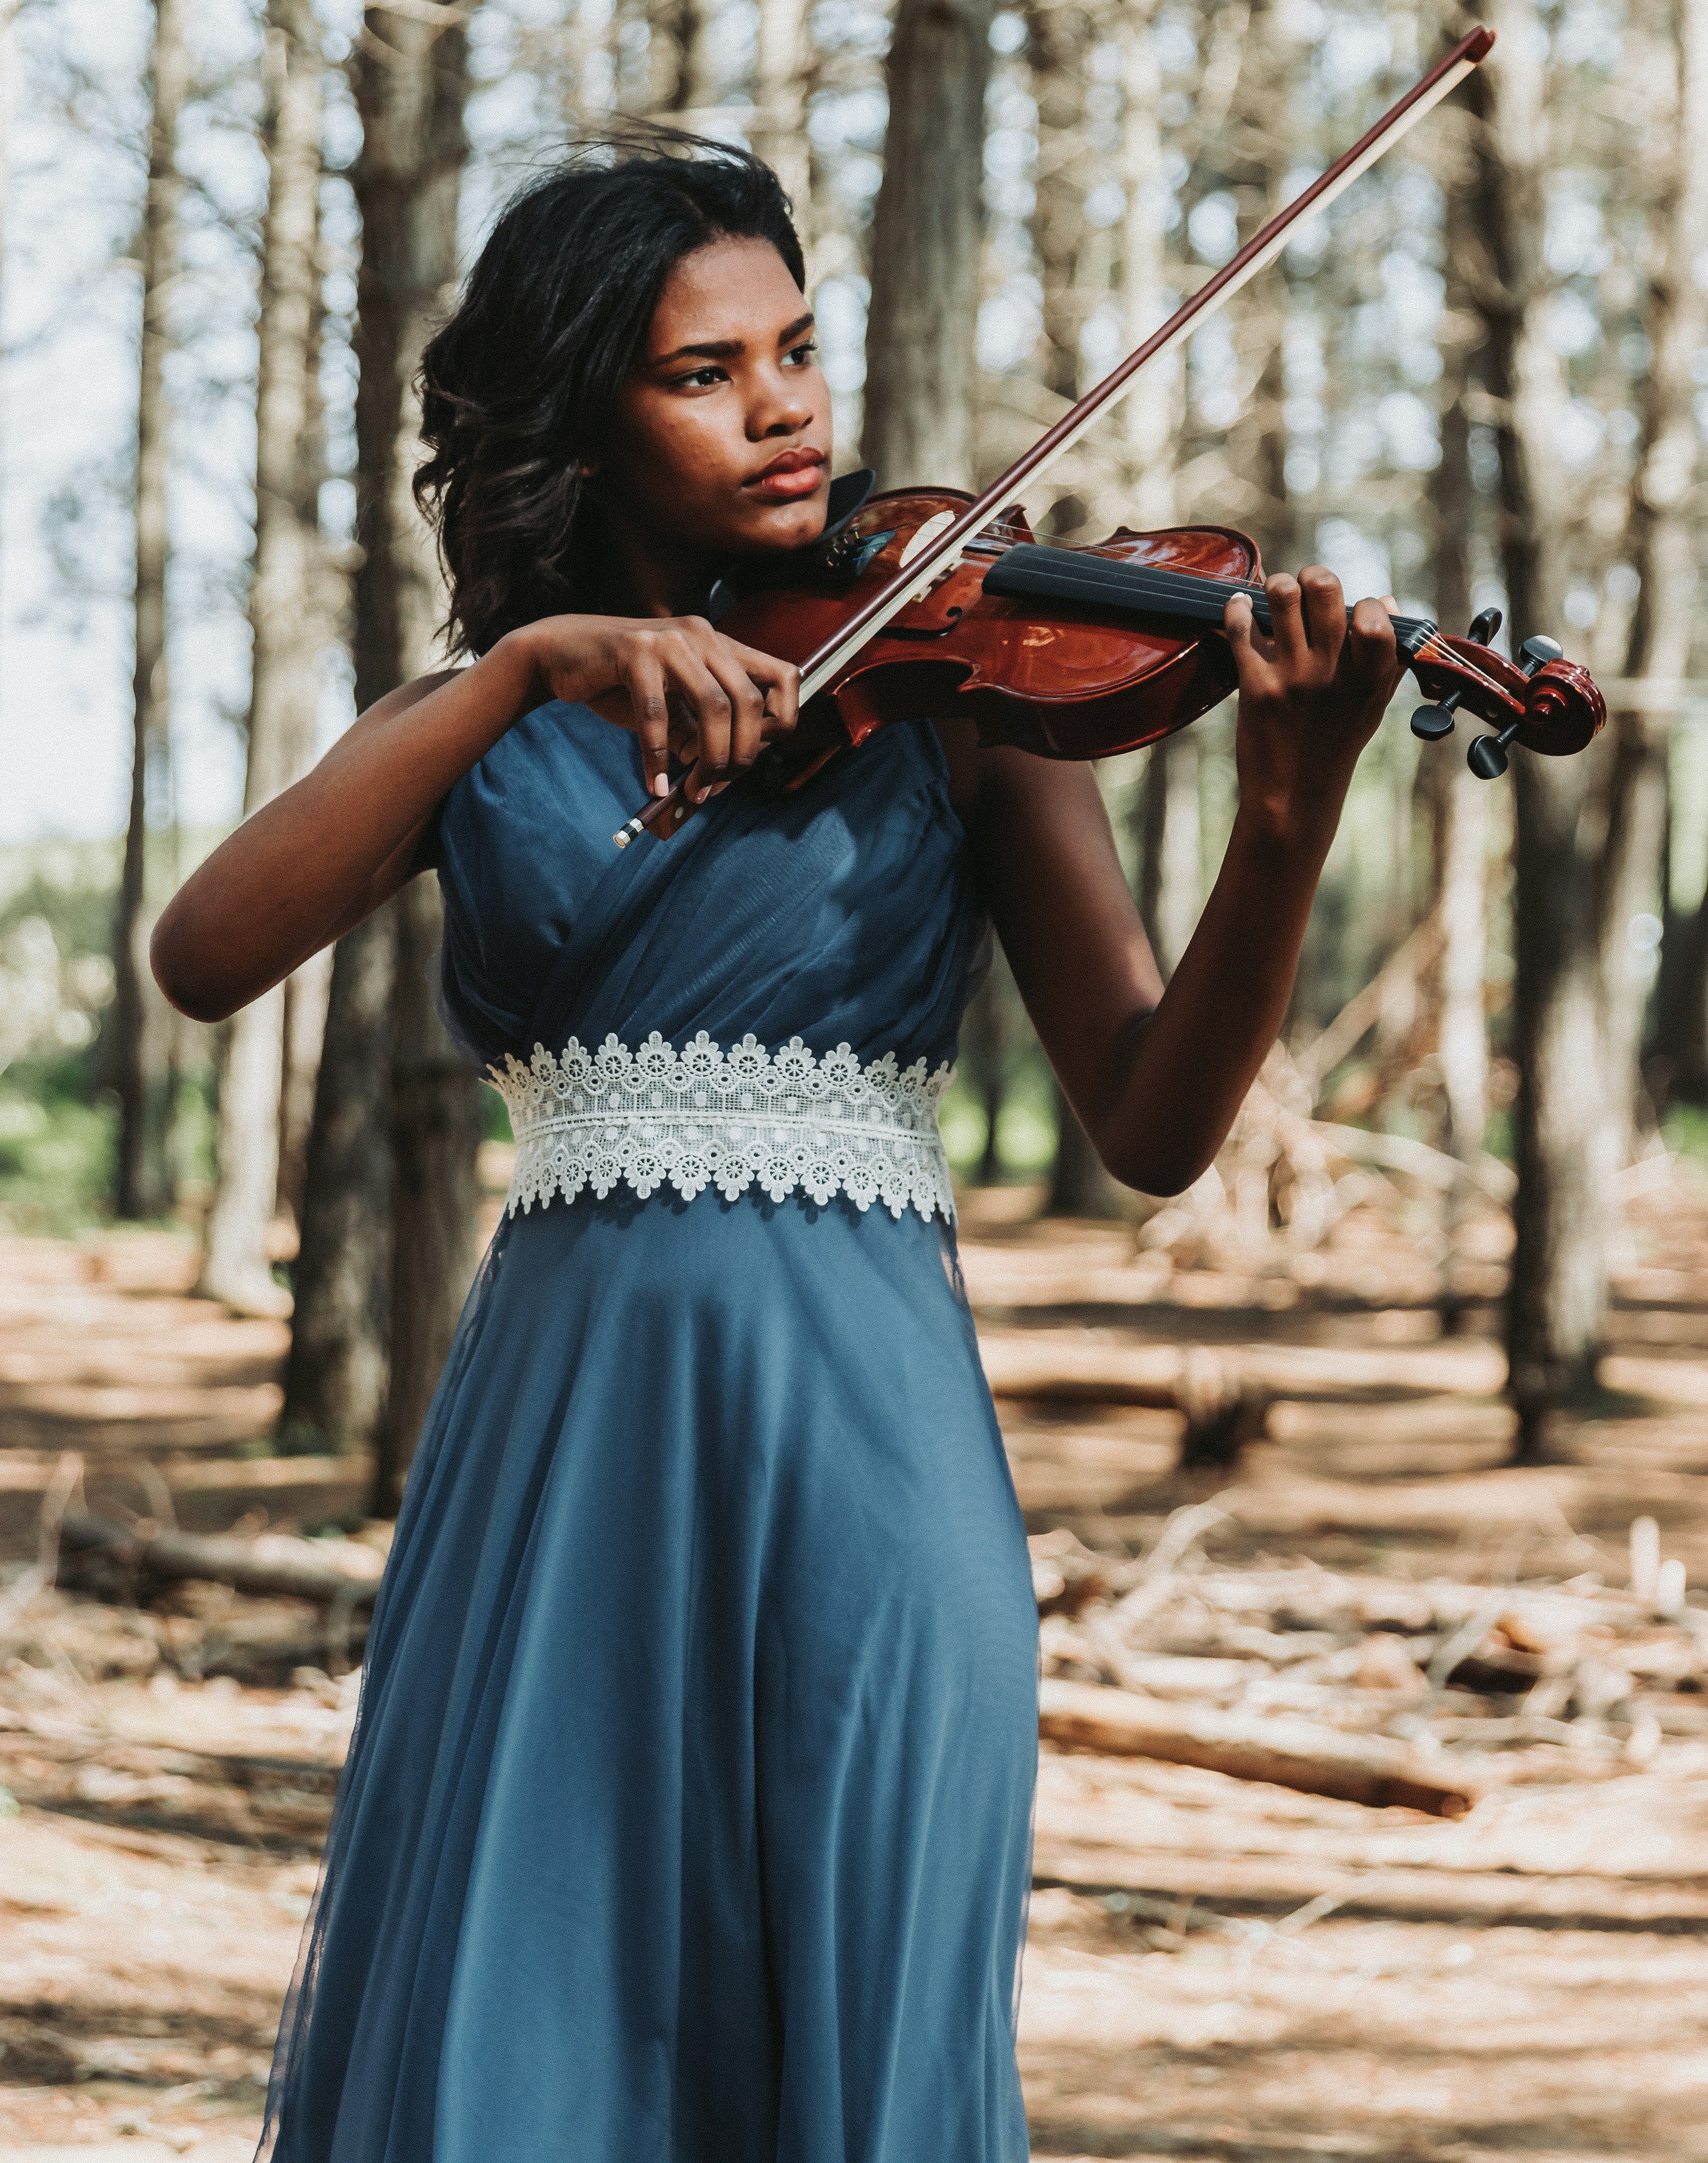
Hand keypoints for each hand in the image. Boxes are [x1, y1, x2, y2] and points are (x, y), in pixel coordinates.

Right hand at [514, 612, 800, 801]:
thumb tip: (729, 772)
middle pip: (749, 702)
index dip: (781, 722)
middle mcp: (704, 635)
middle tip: (716, 787)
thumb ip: (704, 731)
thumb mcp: (674, 708)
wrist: (562, 654)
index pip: (785, 677)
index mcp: (721, 645)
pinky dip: (658, 758)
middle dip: (740, 756)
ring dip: (709, 760)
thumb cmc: (622, 684)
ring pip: (714, 708)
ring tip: (692, 790)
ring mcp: (670, 639)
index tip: (753, 756)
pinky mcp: (634, 651)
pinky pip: (657, 715)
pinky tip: (654, 783)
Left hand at [1222, 567, 1400, 849]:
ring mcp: (1293, 677)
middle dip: (1315, 577)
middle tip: (1307, 586)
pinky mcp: (1256, 687)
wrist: (1292, 797)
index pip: (1375, 612)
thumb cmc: (1334, 745)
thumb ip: (1386, 657)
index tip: (1355, 613)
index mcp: (1368, 676)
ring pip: (1282, 598)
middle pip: (1325, 589)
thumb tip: (1386, 602)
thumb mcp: (1371, 706)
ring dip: (1277, 585)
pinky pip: (1243, 628)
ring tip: (1276, 592)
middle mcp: (1332, 672)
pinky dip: (1237, 608)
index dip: (1365, 602)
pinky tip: (1239, 606)